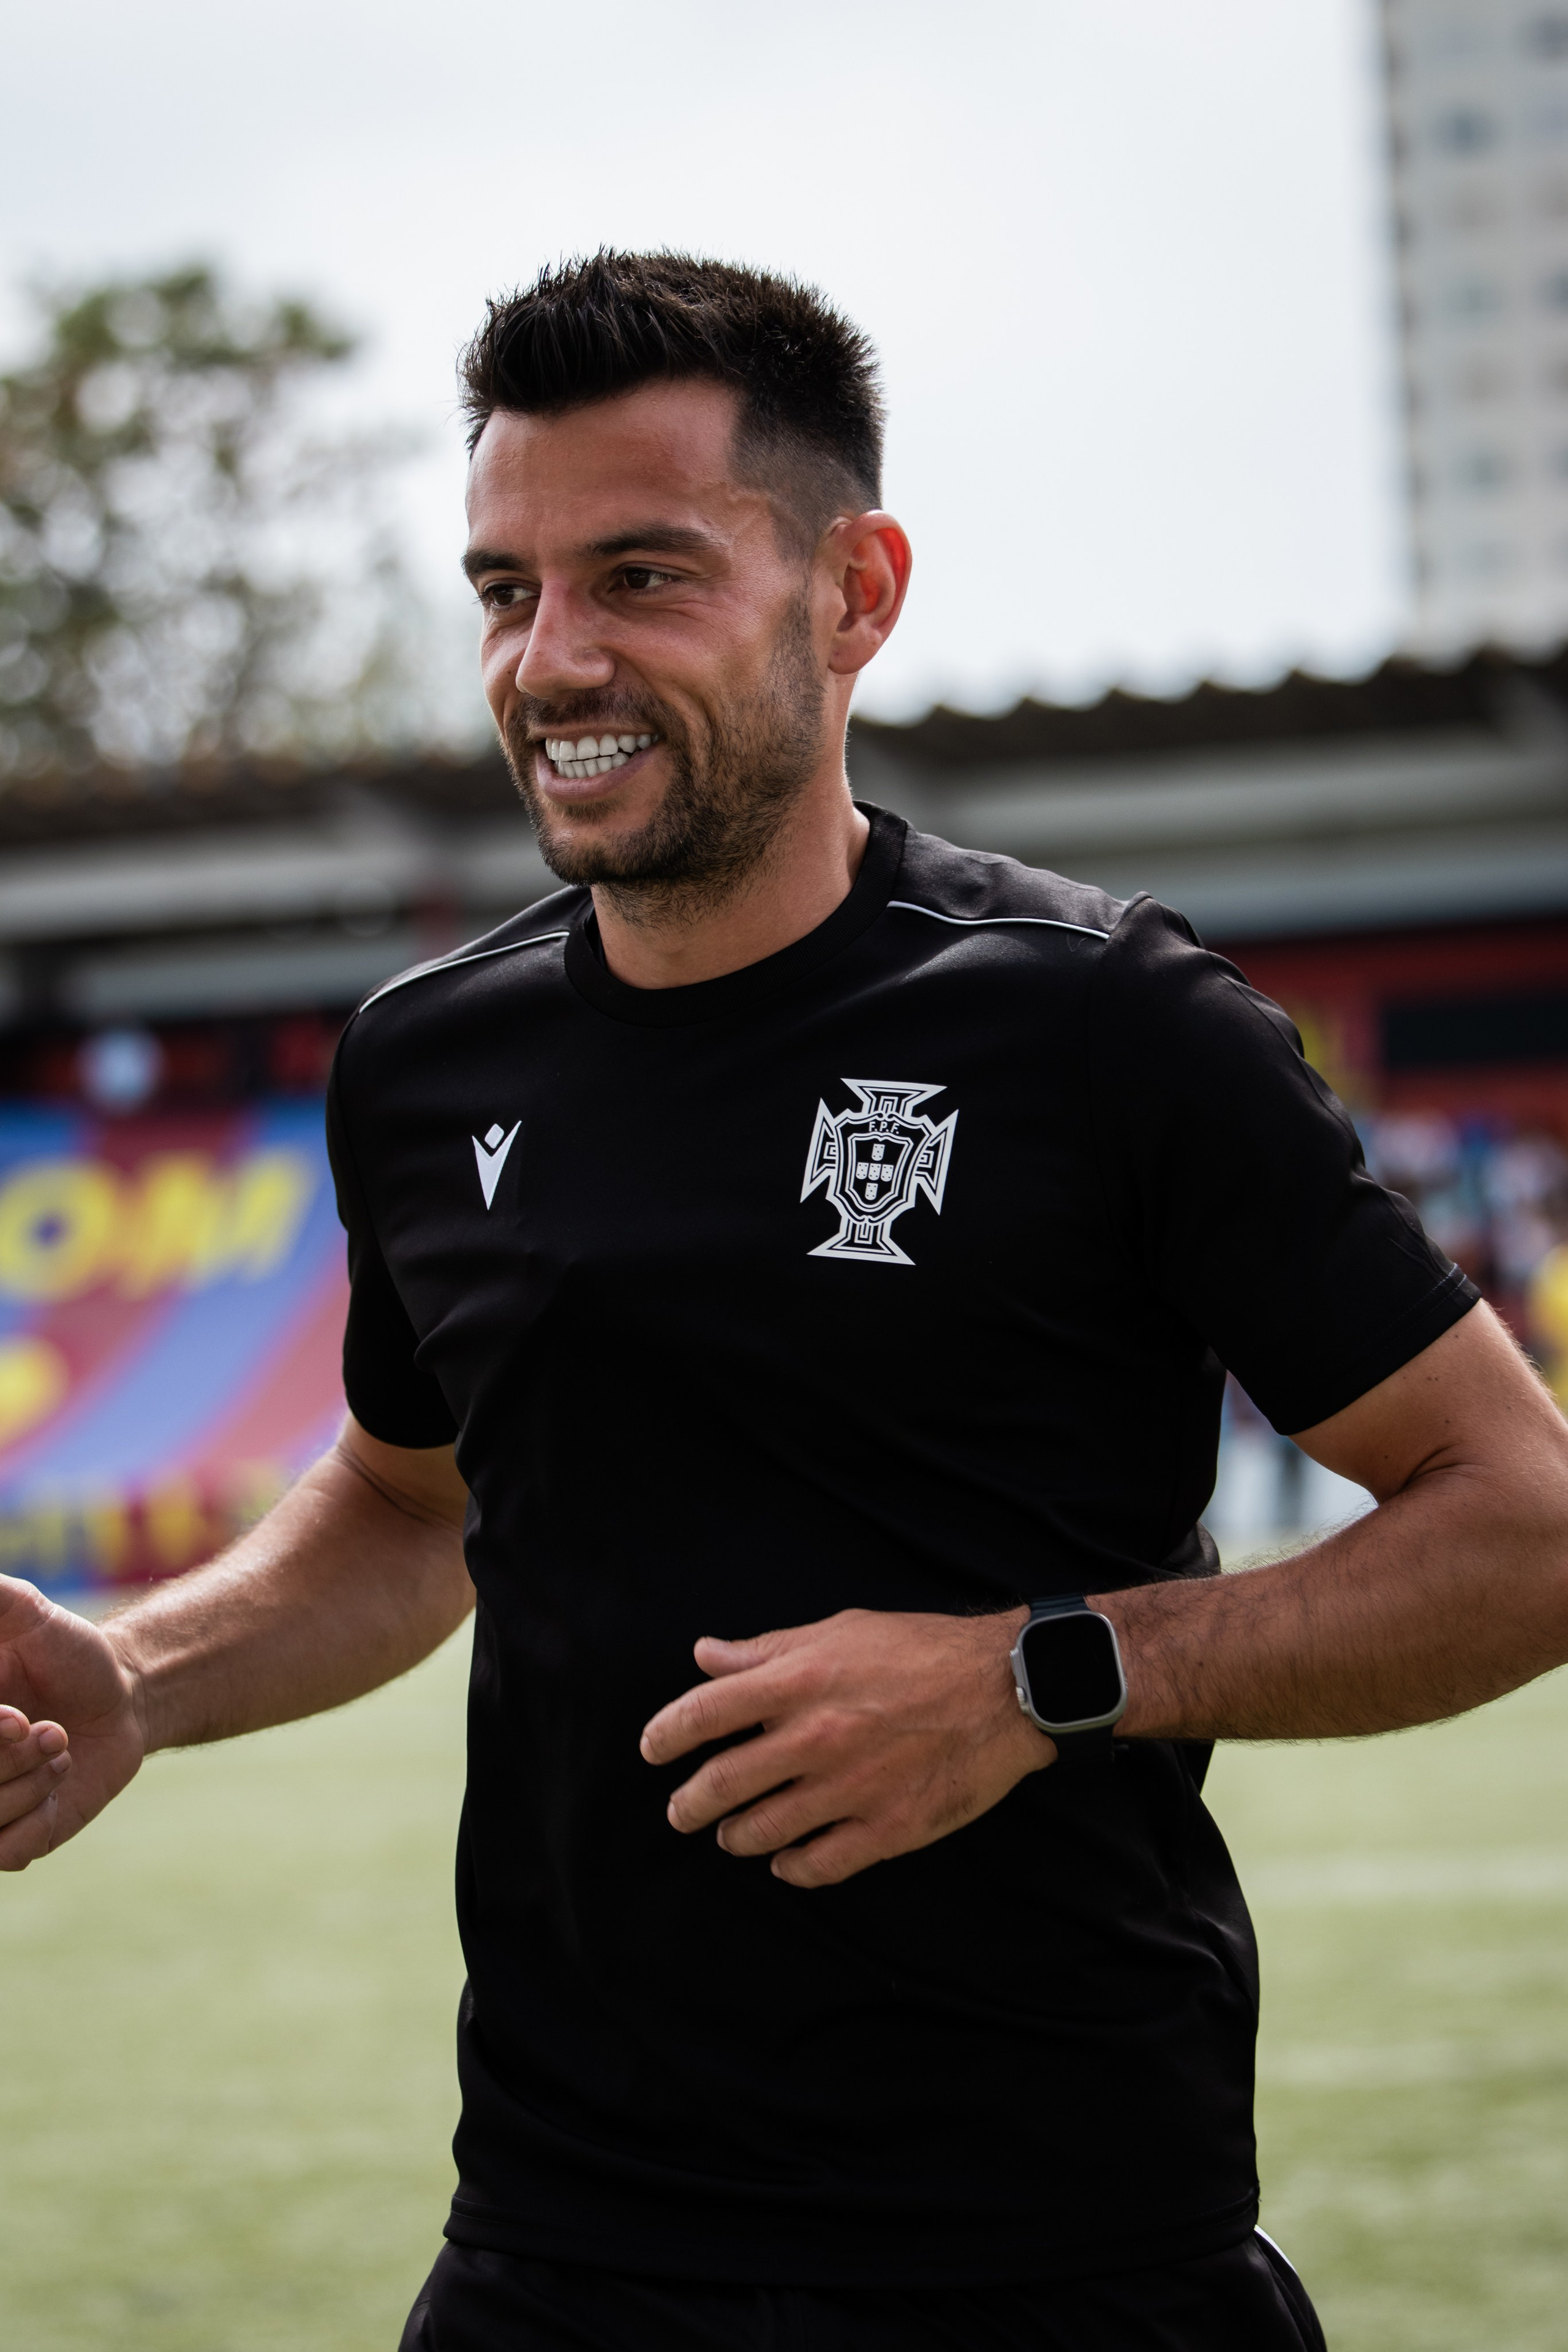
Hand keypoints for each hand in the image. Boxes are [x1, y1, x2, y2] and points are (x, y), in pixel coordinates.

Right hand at [0, 1576, 145, 1869]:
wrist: (120, 1697)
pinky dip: (38, 1822)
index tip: (17, 1717)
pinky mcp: (6, 1841)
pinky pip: (4, 1855)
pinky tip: (56, 1786)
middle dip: (10, 1759)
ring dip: (31, 1785)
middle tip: (51, 1731)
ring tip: (60, 1750)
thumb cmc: (67, 1652)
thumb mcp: (27, 1612)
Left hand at [639, 1606, 1046, 1887]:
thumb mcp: (840, 1630)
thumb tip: (706, 1656)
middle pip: (722, 1784)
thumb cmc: (921, 1650)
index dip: (666, 1734)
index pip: (705, 1712)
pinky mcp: (887, 1827)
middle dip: (689, 1804)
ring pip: (763, 1831)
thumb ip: (769, 1649)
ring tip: (731, 1835)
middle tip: (681, 1811)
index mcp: (800, 1679)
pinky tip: (785, 1862)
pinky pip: (819, 1864)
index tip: (652, 1750)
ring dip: (736, 1836)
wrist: (1005, 1688)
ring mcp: (850, 1787)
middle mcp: (816, 1736)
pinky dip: (791, 1868)